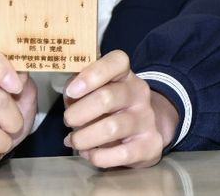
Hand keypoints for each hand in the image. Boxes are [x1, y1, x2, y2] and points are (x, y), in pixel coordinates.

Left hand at [63, 50, 179, 168]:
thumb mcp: (96, 91)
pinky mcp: (150, 145)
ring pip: (112, 128)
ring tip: (75, 140)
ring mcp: (147, 119)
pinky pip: (121, 154)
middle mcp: (139, 93)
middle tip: (68, 121)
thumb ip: (79, 88)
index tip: (71, 91)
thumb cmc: (111, 107)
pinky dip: (99, 157)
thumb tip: (69, 98)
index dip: (92, 74)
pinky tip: (91, 154)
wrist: (145, 129)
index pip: (117, 62)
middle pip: (107, 98)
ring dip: (84, 137)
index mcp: (124, 75)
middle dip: (78, 113)